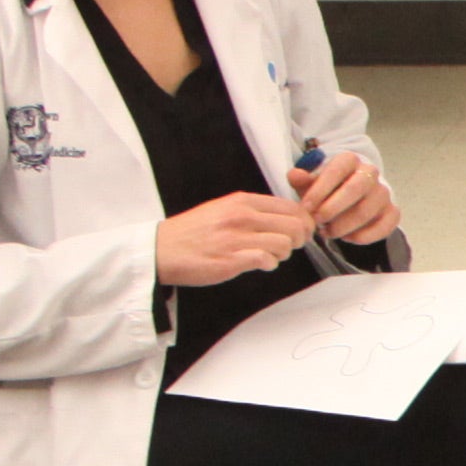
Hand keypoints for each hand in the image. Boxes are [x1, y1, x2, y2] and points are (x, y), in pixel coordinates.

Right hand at [154, 193, 313, 287]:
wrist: (163, 249)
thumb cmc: (194, 232)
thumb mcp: (224, 209)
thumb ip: (253, 211)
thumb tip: (286, 218)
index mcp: (242, 201)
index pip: (291, 207)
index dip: (303, 222)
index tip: (300, 231)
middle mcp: (241, 216)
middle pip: (295, 225)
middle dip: (298, 239)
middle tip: (287, 246)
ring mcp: (237, 238)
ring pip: (285, 244)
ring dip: (283, 254)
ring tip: (269, 255)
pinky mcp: (232, 260)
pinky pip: (267, 261)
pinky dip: (269, 264)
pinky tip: (258, 264)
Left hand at [294, 149, 400, 246]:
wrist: (351, 199)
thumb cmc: (328, 190)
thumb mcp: (311, 183)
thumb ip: (302, 180)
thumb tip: (294, 175)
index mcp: (349, 160)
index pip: (336, 171)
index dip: (320, 190)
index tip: (306, 208)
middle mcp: (370, 173)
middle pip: (355, 189)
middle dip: (333, 208)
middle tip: (318, 222)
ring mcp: (383, 193)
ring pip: (367, 210)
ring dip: (344, 226)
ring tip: (328, 233)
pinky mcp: (392, 212)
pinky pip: (383, 226)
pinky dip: (363, 236)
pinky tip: (347, 238)